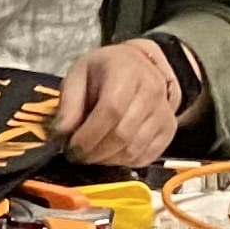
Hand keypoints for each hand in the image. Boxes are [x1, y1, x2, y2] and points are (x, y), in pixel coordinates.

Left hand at [56, 40, 184, 168]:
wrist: (139, 66)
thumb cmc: (104, 71)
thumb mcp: (79, 74)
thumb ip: (69, 103)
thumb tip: (60, 133)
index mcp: (126, 72)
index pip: (111, 110)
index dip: (89, 135)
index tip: (71, 148)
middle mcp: (152, 91)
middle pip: (123, 134)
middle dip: (95, 152)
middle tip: (78, 156)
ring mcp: (164, 112)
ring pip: (134, 149)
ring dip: (108, 160)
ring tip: (92, 154)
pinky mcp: (169, 130)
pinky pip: (146, 156)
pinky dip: (124, 162)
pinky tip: (110, 154)